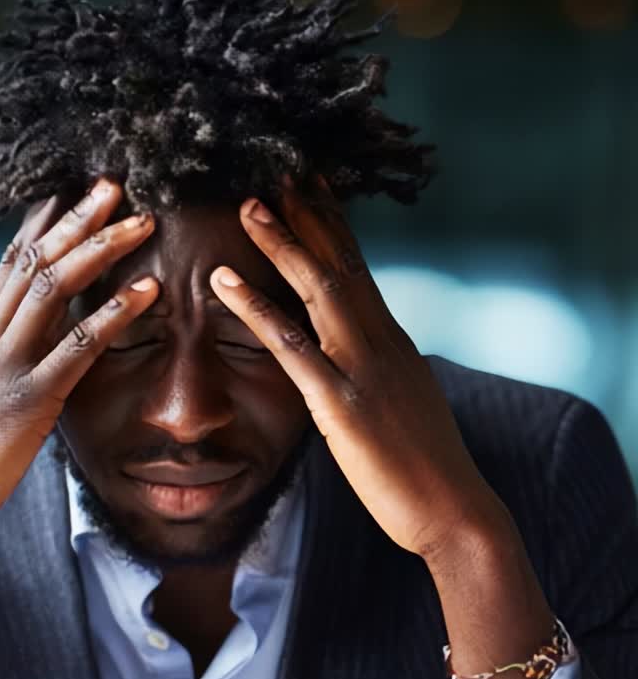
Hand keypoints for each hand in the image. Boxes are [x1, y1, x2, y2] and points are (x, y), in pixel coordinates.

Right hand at [0, 181, 157, 559]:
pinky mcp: (28, 402)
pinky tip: (147, 294)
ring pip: (54, 288)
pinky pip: (75, 348)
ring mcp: (8, 366)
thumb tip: (26, 362)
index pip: (11, 265)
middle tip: (116, 184)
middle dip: (78, 219)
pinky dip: (114, 315)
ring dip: (102, 250)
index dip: (45, 225)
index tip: (75, 193)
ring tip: (143, 223)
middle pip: (36, 261)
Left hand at [209, 179, 497, 561]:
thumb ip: (379, 373)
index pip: (358, 268)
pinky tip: (223, 282)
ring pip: (319, 289)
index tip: (308, 184)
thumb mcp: (403, 406)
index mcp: (392, 342)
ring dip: (280, 242)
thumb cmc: (426, 470)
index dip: (331, 223)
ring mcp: (363, 370)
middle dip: (307, 212)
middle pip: (340, 262)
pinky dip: (256, 308)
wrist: (456, 513)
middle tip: (275, 165)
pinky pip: (293, 347)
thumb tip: (358, 357)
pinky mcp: (343, 405)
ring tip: (246, 203)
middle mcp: (381, 342)